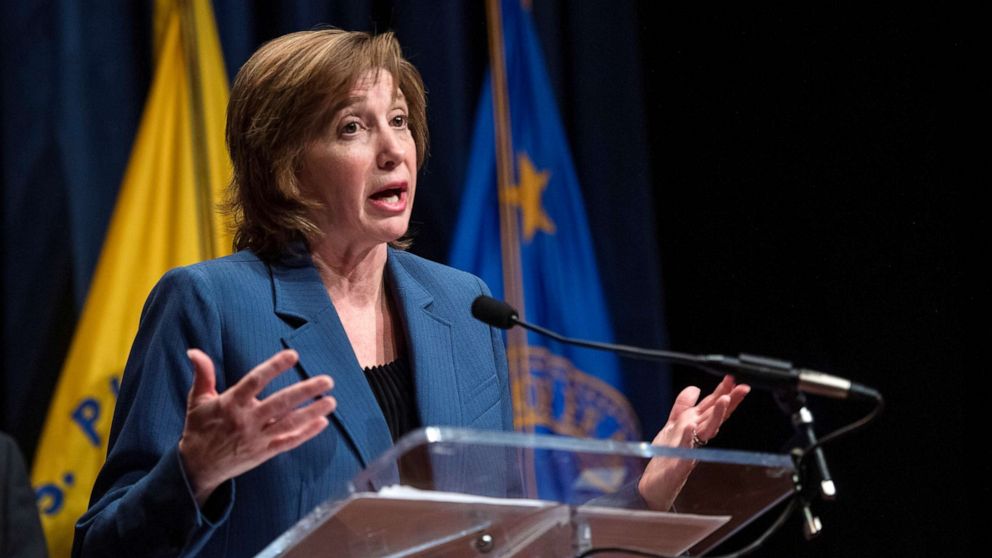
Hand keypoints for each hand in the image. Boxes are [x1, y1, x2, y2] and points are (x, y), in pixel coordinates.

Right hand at [178, 348, 335, 504]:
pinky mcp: (263, 453)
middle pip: (280, 403)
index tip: (293, 355)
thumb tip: (194, 351)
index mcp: (231, 404)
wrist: (197, 467)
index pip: (255, 381)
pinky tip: (322, 422)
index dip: (274, 367)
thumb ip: (203, 374)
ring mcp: (257, 438)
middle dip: (305, 391)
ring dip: (312, 412)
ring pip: (289, 423)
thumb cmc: (199, 429)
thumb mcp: (197, 400)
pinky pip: (288, 442)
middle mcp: (246, 421)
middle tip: (327, 381)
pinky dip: (306, 433)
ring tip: (331, 401)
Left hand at [637, 375, 749, 509]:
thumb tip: (696, 388)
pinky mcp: (678, 466)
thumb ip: (683, 406)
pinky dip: (688, 439)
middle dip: (728, 402)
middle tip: (740, 388)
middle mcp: (695, 439)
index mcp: (694, 428)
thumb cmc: (665, 458)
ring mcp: (689, 451)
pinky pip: (684, 451)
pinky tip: (690, 427)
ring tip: (722, 401)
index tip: (731, 379)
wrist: (653, 486)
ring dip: (715, 417)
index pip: (711, 408)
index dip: (722, 393)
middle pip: (714, 418)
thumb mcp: (673, 425)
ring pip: (705, 432)